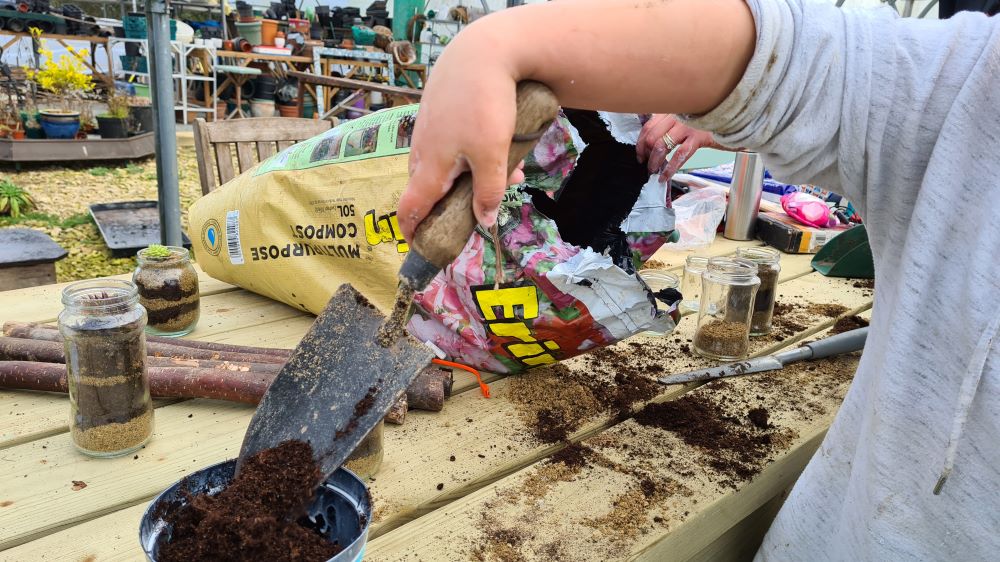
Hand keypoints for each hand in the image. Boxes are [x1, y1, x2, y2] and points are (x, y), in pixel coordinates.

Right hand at [396, 26, 523, 241]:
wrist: (481, 52)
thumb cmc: (483, 104)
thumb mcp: (492, 154)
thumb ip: (488, 191)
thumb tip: (483, 222)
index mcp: (429, 167)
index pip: (409, 208)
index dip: (411, 231)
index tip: (419, 246)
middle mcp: (422, 151)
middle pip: (428, 190)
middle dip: (452, 205)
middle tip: (478, 210)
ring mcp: (429, 130)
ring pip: (446, 165)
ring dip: (471, 177)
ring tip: (508, 172)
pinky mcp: (439, 114)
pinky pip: (453, 144)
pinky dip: (474, 154)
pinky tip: (502, 145)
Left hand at [636, 114, 718, 181]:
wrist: (730, 121)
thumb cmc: (704, 124)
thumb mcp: (683, 119)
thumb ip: (667, 126)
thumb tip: (649, 146)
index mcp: (670, 111)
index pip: (647, 127)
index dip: (640, 144)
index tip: (640, 155)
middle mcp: (676, 116)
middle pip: (652, 137)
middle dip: (646, 155)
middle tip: (647, 165)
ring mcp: (687, 126)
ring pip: (662, 146)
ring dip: (654, 162)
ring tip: (654, 171)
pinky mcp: (698, 137)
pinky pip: (679, 155)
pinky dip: (670, 169)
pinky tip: (665, 176)